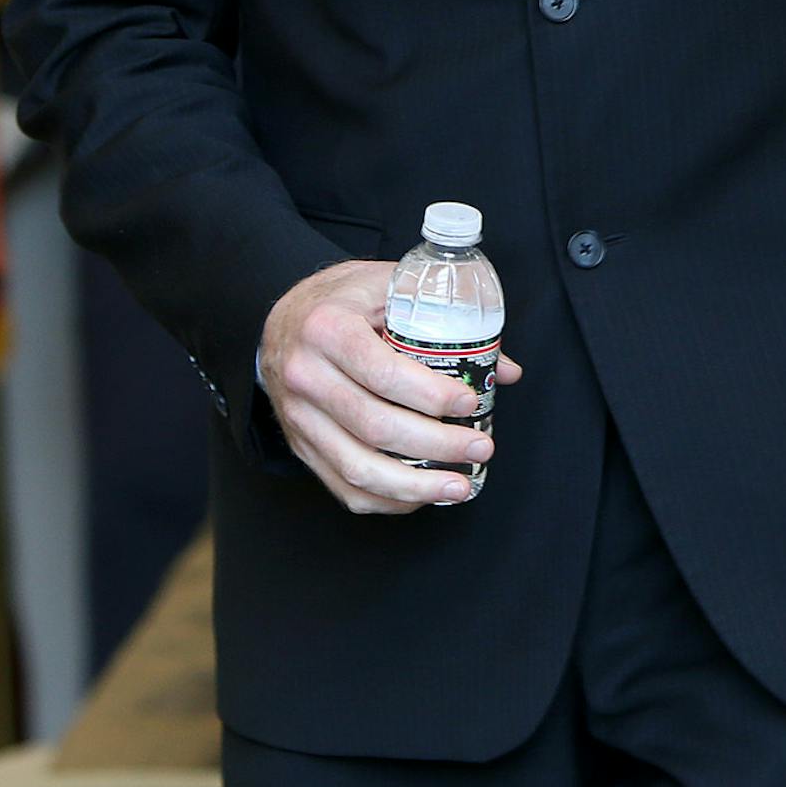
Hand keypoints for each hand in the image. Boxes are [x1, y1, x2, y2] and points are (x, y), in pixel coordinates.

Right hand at [258, 258, 516, 515]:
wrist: (282, 321)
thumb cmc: (343, 300)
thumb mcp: (388, 287)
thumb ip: (445, 320)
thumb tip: (503, 369)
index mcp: (328, 328)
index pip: (383, 372)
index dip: (431, 395)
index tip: (471, 404)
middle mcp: (306, 376)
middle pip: (375, 426)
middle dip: (436, 444)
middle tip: (480, 447)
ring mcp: (299, 417)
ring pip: (357, 467)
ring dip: (414, 485)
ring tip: (460, 485)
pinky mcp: (301, 446)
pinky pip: (342, 486)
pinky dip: (386, 499)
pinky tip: (421, 495)